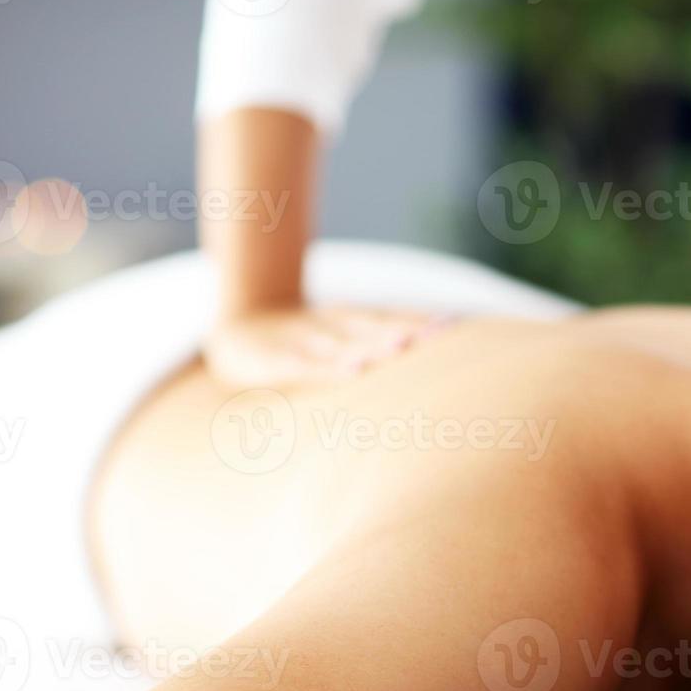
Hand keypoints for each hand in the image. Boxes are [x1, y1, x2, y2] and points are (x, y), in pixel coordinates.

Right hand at [203, 307, 450, 388]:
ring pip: (341, 342)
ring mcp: (301, 340)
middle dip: (406, 328)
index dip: (420, 319)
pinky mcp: (271, 359)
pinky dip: (326, 368)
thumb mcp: (338, 339)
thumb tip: (425, 350)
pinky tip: (351, 374)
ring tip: (402, 345)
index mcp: (347, 321)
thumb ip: (375, 344)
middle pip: (373, 326)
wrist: (235, 334)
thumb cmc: (303, 344)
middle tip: (440, 332)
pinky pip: (302, 365)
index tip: (455, 324)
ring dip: (372, 343)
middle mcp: (329, 326)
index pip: (389, 317)